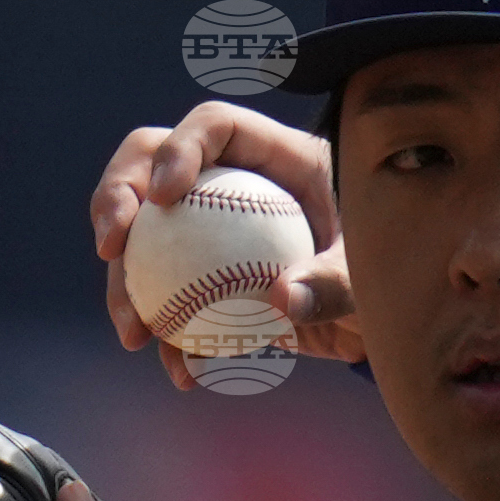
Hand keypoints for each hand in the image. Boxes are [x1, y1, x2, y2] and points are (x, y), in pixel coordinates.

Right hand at [93, 99, 363, 385]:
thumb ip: (334, 282)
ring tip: (134, 335)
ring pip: (147, 241)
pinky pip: (172, 302)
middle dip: (116, 198)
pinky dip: (171, 338)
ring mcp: (209, 231)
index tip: (164, 196)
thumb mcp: (372, 276)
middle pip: (151, 165)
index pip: (213, 127)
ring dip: (127, 287)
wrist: (385, 317)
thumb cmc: (389, 273)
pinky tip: (181, 373)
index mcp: (273, 154)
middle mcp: (229, 182)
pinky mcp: (205, 281)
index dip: (180, 148)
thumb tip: (282, 297)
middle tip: (110, 248)